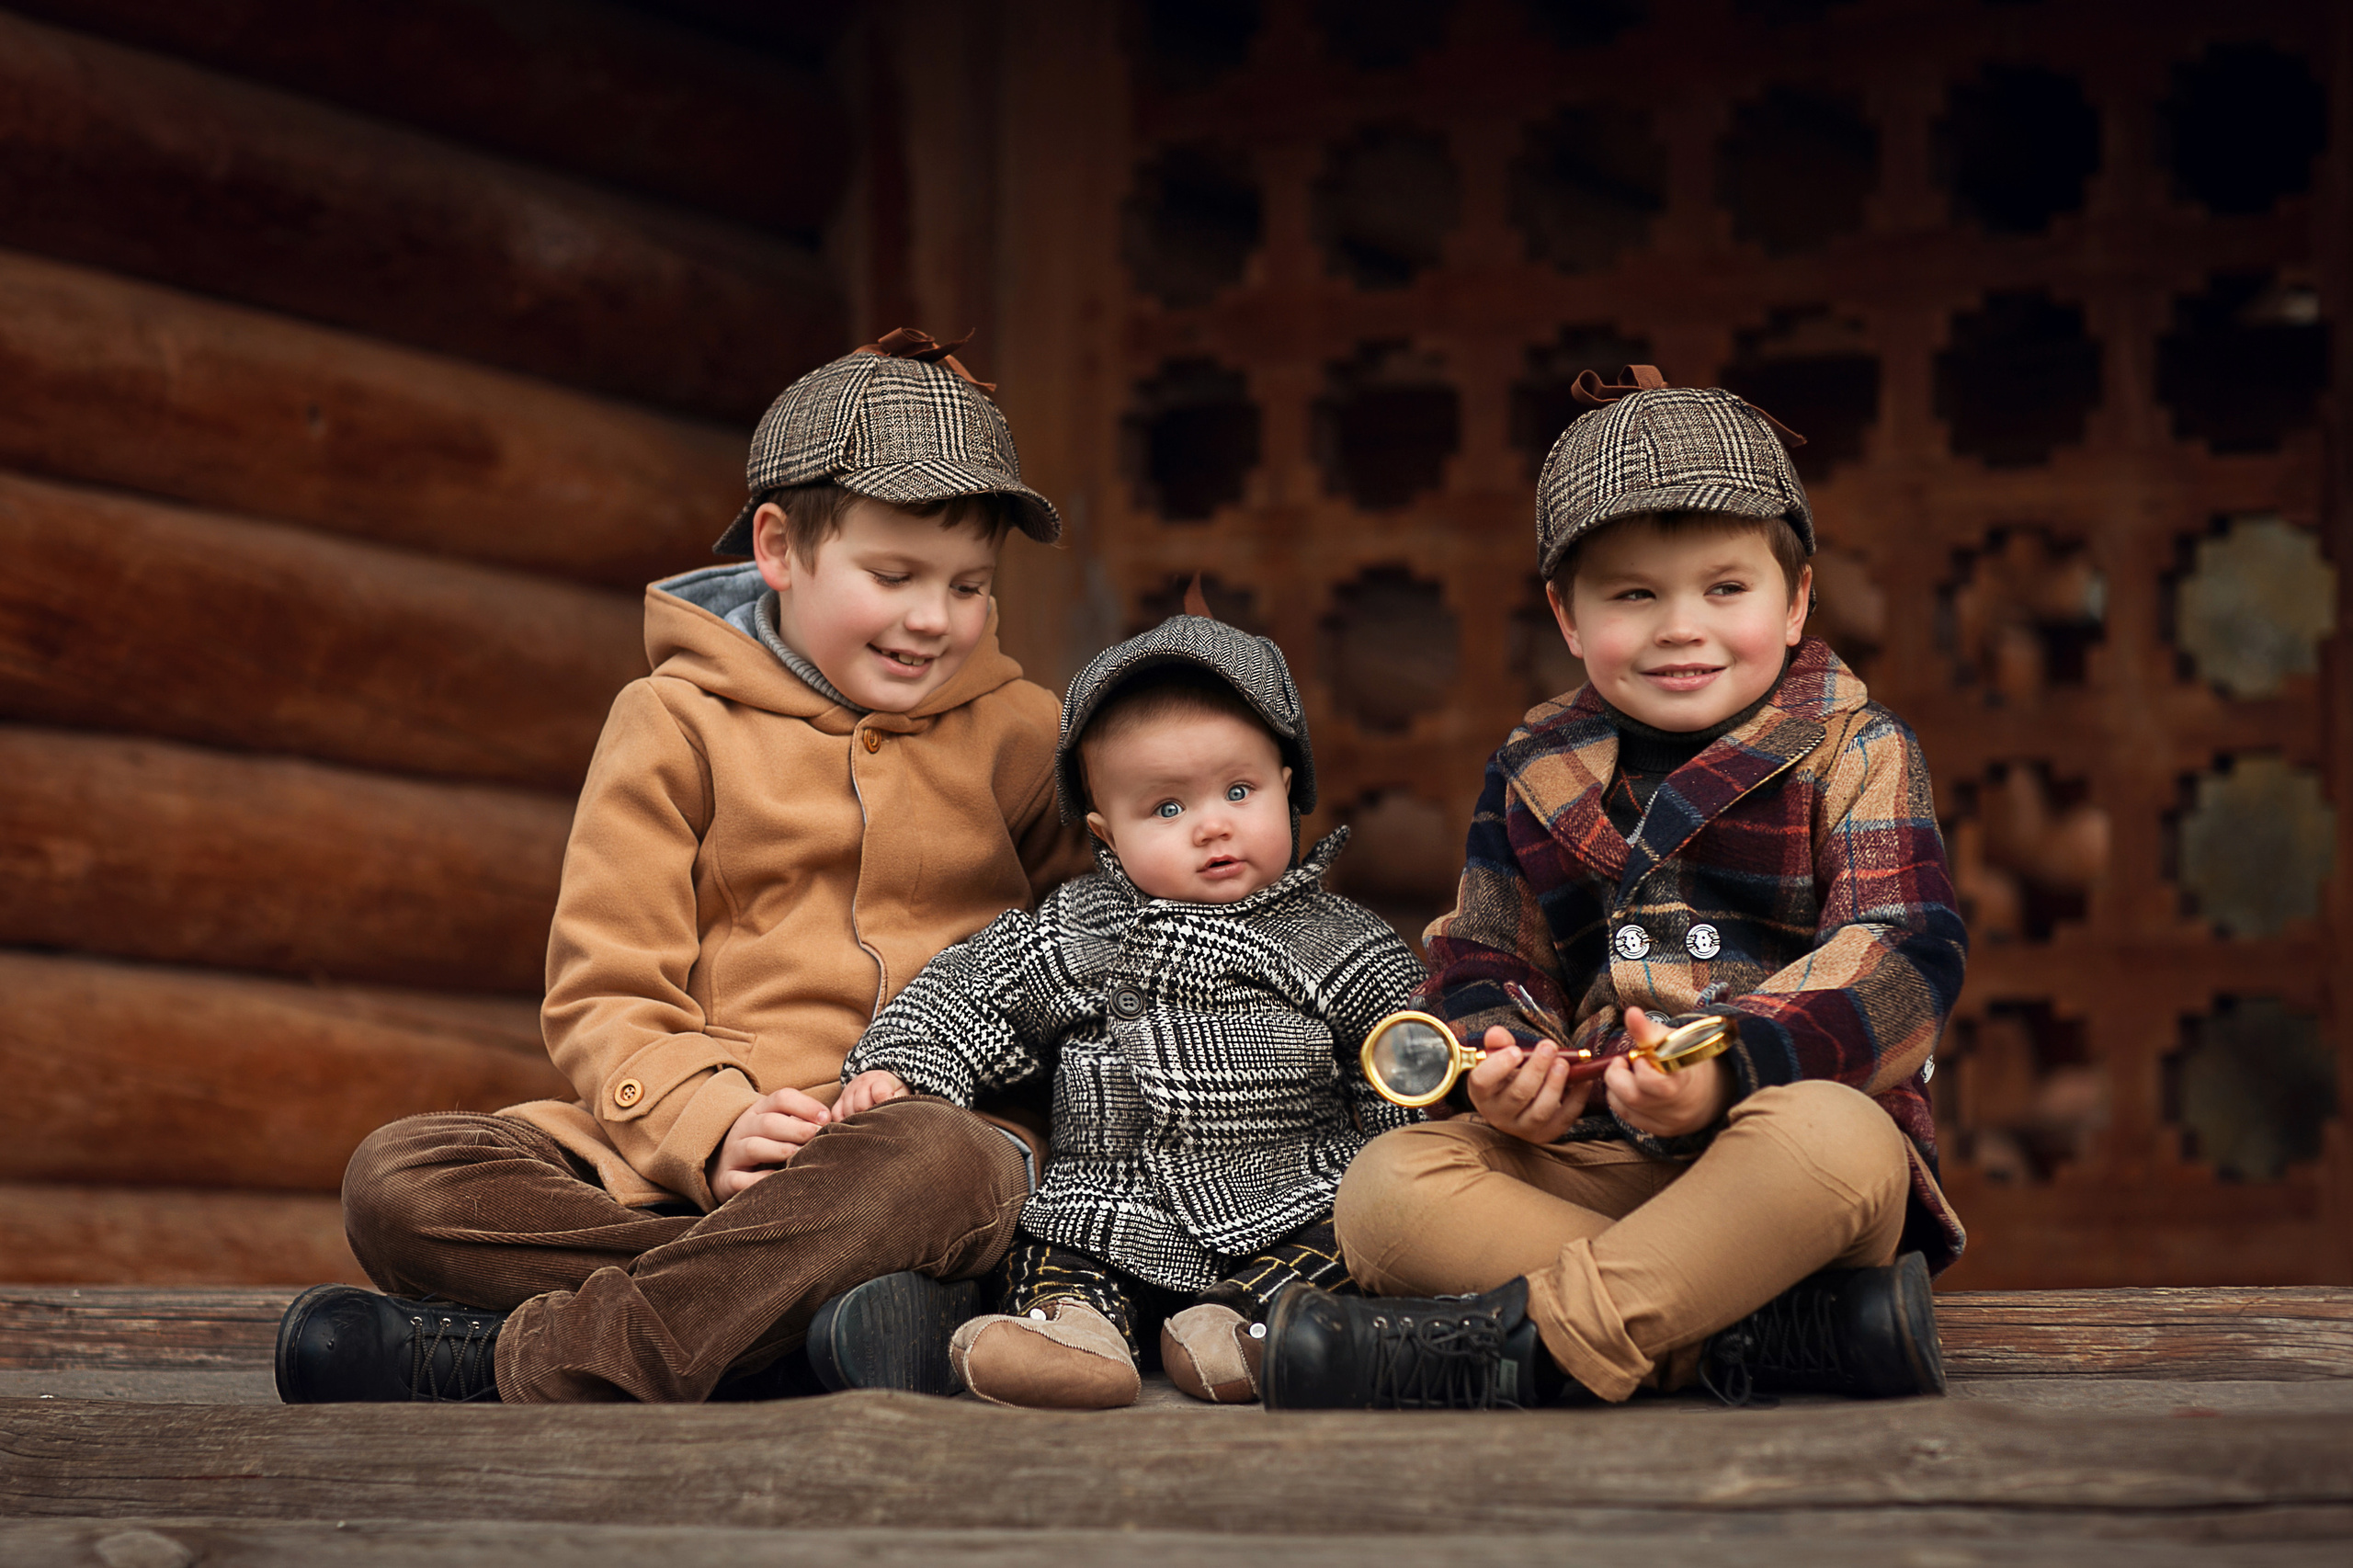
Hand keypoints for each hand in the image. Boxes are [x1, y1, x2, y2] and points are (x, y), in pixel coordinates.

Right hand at [706, 1086, 833, 1200]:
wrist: (721, 1166)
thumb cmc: (765, 1144)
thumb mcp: (779, 1126)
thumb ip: (803, 1123)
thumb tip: (832, 1124)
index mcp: (760, 1111)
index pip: (782, 1098)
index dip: (805, 1105)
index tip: (826, 1117)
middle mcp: (744, 1128)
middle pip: (768, 1122)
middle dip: (795, 1128)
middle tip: (816, 1135)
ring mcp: (732, 1153)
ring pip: (752, 1147)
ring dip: (778, 1150)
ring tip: (797, 1154)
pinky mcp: (726, 1178)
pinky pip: (739, 1179)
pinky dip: (757, 1179)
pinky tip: (775, 1179)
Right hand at [835, 1069, 909, 1118]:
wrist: (879, 1079)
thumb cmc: (893, 1090)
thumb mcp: (901, 1093)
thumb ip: (899, 1102)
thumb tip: (898, 1118)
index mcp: (880, 1080)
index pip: (880, 1092)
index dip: (884, 1104)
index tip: (889, 1115)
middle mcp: (862, 1083)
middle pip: (861, 1105)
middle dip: (870, 1117)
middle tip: (879, 1124)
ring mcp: (849, 1091)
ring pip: (848, 1111)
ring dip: (857, 1121)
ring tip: (868, 1125)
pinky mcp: (840, 1100)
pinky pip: (836, 1114)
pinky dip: (844, 1122)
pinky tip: (854, 1125)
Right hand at [1466, 1024, 1594, 1143]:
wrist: (1516, 1106)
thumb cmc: (1506, 1075)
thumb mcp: (1498, 1059)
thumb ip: (1498, 1044)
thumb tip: (1497, 1033)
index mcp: (1482, 1092)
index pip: (1482, 1081)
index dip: (1499, 1066)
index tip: (1516, 1050)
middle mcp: (1498, 1114)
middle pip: (1517, 1095)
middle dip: (1536, 1069)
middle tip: (1549, 1047)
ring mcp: (1523, 1128)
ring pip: (1540, 1111)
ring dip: (1555, 1085)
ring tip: (1563, 1063)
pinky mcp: (1546, 1134)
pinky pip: (1564, 1118)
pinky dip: (1577, 1098)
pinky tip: (1584, 1079)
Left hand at [1604, 1006, 1732, 1138]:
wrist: (1712, 1089)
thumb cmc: (1686, 1058)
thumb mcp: (1671, 1039)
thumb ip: (1647, 1029)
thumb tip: (1631, 1012)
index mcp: (1684, 1080)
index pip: (1652, 1082)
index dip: (1639, 1067)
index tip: (1639, 1056)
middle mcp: (1678, 1106)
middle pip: (1633, 1097)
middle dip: (1617, 1076)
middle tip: (1623, 1062)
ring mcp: (1669, 1122)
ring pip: (1625, 1109)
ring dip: (1616, 1088)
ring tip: (1627, 1073)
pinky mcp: (1661, 1131)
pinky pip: (1629, 1118)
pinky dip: (1620, 1101)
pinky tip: (1628, 1088)